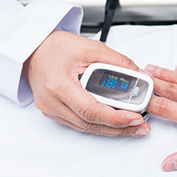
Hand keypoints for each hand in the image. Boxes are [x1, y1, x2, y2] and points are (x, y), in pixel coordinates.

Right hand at [22, 30, 149, 136]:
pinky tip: (116, 124)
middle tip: (142, 127)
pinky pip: (81, 124)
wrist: (35, 50)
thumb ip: (118, 61)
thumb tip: (139, 75)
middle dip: (119, 128)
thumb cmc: (57, 47)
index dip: (115, 118)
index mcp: (59, 84)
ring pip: (87, 128)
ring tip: (134, 127)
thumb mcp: (92, 48)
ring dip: (112, 129)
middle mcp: (52, 102)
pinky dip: (100, 125)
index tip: (136, 117)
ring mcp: (51, 110)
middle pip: (90, 124)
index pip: (90, 110)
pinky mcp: (54, 113)